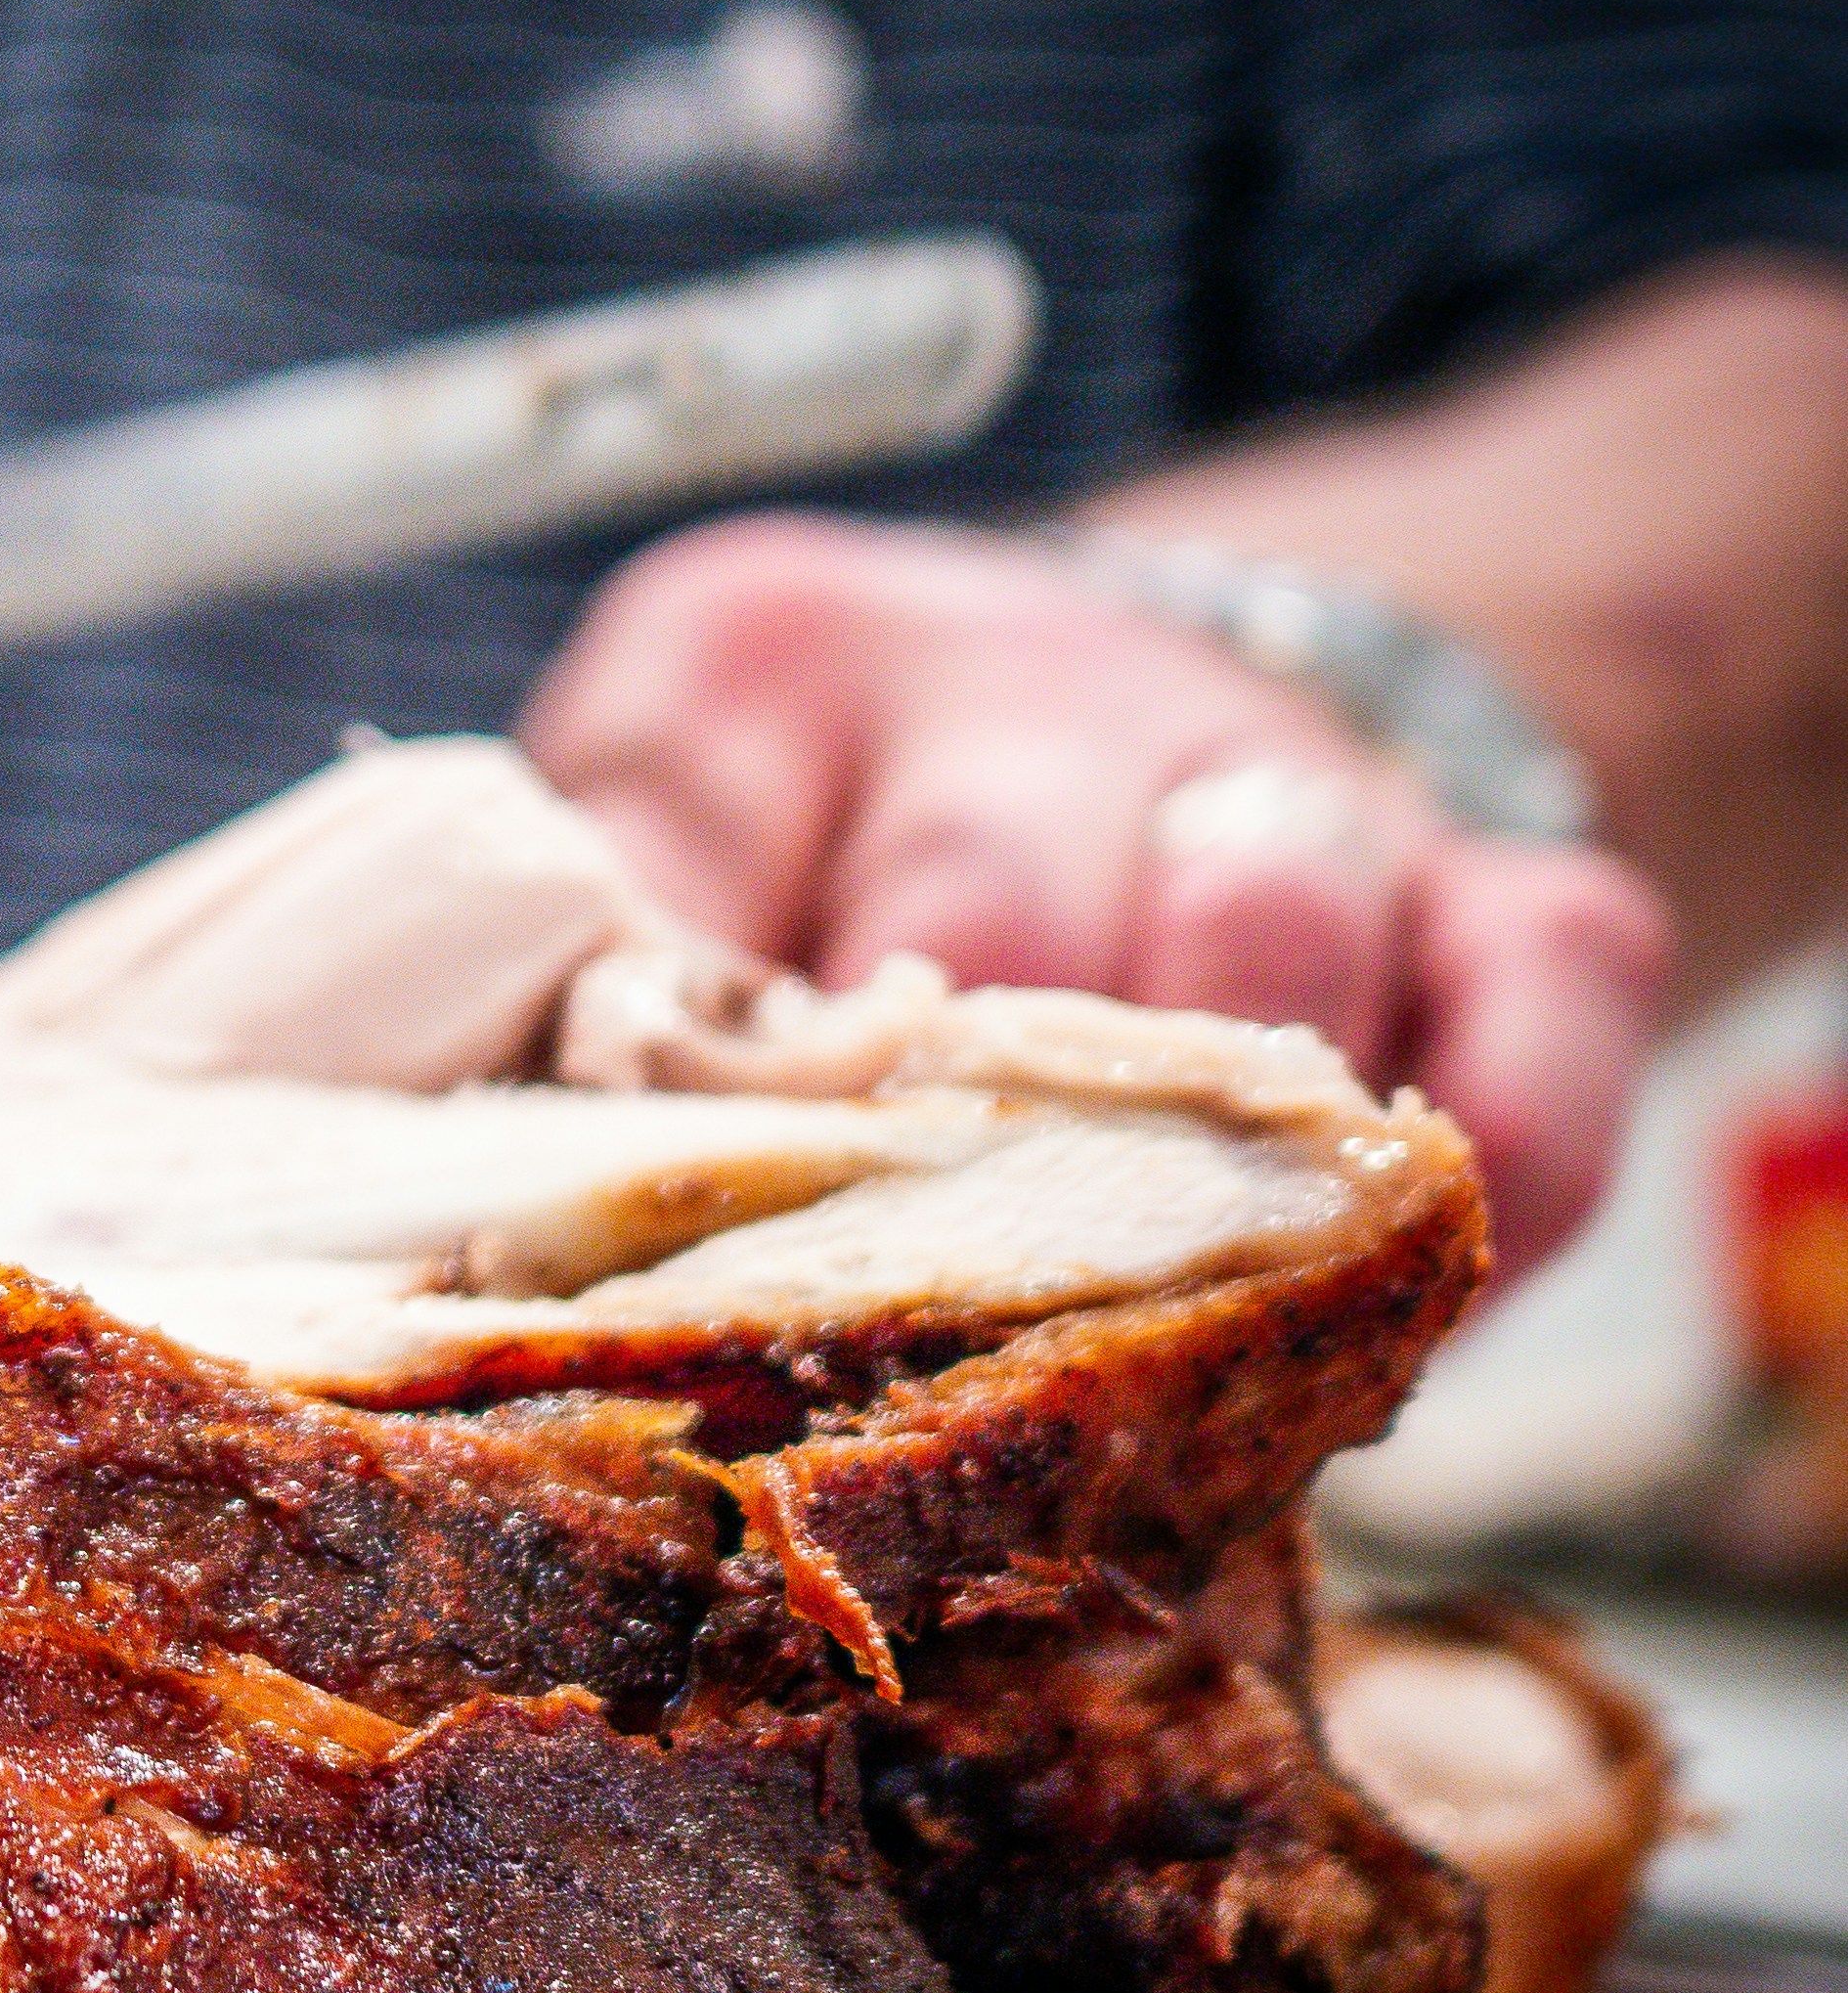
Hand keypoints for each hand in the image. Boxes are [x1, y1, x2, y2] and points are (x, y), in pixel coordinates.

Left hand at [516, 513, 1669, 1276]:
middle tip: (881, 1317)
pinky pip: (1541, 1021)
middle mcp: (1017, 690)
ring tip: (1118, 1298)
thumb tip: (449, 1252)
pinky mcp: (1500, 874)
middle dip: (935, 1141)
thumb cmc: (830, 864)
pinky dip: (1476, 1180)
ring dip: (1194, 1155)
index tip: (620, 1257)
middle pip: (984, 918)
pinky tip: (1366, 1298)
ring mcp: (1274, 778)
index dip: (653, 1096)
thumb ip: (554, 1019)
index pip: (663, 870)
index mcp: (751, 675)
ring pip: (1261, 962)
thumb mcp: (648, 874)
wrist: (1132, 713)